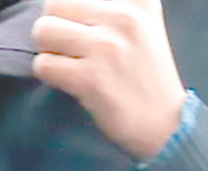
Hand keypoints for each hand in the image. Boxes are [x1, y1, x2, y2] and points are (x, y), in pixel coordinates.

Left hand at [32, 0, 185, 159]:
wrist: (164, 122)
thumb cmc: (144, 74)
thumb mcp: (142, 24)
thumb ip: (109, 7)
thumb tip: (56, 4)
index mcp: (139, 0)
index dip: (69, 11)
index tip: (82, 28)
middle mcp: (124, 17)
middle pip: (54, 4)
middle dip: (53, 27)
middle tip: (69, 46)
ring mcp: (107, 47)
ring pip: (43, 31)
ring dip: (48, 50)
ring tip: (69, 62)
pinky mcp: (90, 78)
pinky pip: (43, 64)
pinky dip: (49, 74)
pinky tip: (70, 80)